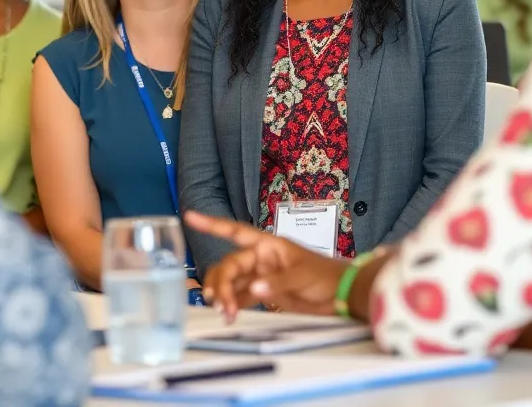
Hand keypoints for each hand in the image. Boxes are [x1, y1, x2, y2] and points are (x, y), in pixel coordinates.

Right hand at [184, 211, 347, 321]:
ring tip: (224, 312)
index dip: (211, 224)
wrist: (341, 295)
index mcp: (267, 245)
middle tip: (221, 302)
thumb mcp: (303, 276)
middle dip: (221, 282)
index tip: (189, 217)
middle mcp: (259, 258)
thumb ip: (278, 282)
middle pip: (229, 266)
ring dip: (224, 295)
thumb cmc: (325, 276)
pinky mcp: (264, 293)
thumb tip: (254, 289)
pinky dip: (232, 304)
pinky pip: (240, 296)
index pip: (235, 231)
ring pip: (231, 282)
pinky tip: (229, 314)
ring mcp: (260, 276)